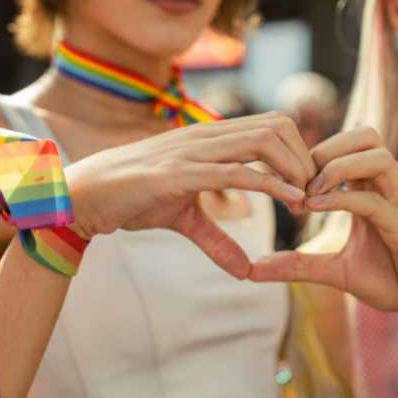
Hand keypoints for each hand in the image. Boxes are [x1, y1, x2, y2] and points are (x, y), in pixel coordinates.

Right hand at [65, 112, 315, 279]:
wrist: (82, 196)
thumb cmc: (130, 198)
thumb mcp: (183, 219)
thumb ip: (216, 239)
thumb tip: (245, 271)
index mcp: (207, 139)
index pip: (269, 125)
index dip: (297, 150)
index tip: (308, 184)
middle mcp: (204, 136)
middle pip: (276, 126)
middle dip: (305, 157)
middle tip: (315, 193)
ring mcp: (191, 151)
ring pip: (262, 141)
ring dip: (294, 169)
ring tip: (306, 199)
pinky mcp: (178, 173)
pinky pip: (235, 172)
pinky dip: (270, 184)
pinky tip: (291, 199)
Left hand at [249, 127, 397, 329]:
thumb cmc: (395, 281)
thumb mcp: (335, 272)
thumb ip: (298, 265)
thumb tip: (253, 269)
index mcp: (373, 190)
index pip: (346, 148)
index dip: (311, 156)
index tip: (283, 181)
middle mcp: (390, 188)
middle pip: (365, 135)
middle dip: (326, 148)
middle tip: (296, 179)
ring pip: (376, 154)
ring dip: (336, 167)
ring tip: (308, 193)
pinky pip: (376, 199)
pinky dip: (343, 199)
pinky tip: (316, 209)